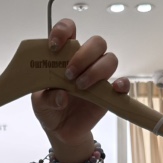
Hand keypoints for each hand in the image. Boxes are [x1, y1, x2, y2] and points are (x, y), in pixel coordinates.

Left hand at [32, 18, 129, 160]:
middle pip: (96, 43)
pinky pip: (123, 84)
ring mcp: (98, 77)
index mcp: (65, 56)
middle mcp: (85, 62)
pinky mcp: (108, 94)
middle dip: (83, 55)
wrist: (61, 132)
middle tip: (69, 74)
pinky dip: (122, 84)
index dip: (64, 31)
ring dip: (96, 70)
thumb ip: (46, 99)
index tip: (54, 46)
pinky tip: (114, 89)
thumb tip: (62, 96)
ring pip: (109, 59)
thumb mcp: (40, 104)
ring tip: (80, 86)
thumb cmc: (50, 110)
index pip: (69, 30)